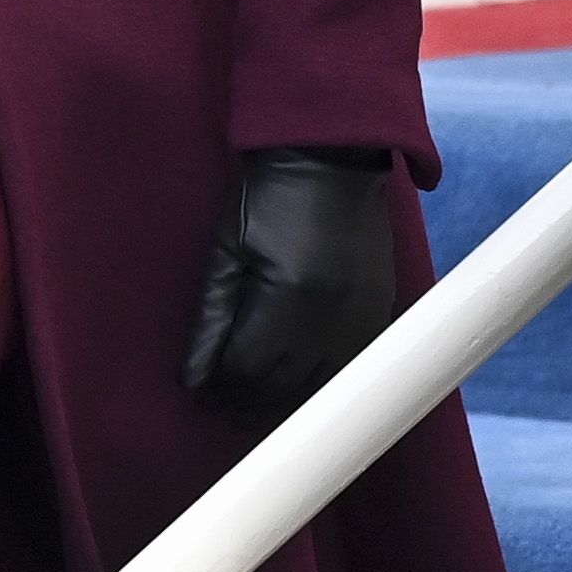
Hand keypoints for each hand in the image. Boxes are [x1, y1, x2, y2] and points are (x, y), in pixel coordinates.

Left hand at [180, 147, 402, 415]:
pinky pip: (349, 373)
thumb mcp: (226, 249)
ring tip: (252, 407)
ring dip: (283, 405)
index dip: (218, 388)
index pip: (245, 370)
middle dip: (246, 404)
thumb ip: (209, 316)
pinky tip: (295, 389)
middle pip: (282, 390)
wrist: (331, 163)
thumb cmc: (268, 199)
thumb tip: (192, 378)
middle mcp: (331, 316)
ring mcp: (363, 320)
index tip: (200, 394)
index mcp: (287, 296)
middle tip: (220, 408)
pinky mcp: (380, 316)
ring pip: (320, 391)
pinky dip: (320, 387)